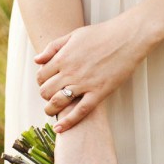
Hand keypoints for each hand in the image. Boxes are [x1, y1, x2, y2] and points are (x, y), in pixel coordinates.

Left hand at [35, 11, 148, 130]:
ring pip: (58, 103)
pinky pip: (80, 112)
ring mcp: (84, 84)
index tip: (47, 83)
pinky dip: (68, 122)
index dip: (41, 81)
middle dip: (45, 95)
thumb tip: (37, 60)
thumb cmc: (102, 34)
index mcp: (63, 58)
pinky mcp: (99, 92)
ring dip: (51, 110)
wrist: (127, 38)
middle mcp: (70, 72)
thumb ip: (53, 47)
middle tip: (50, 96)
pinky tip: (60, 129)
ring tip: (51, 111)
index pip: (41, 76)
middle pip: (46, 91)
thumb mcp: (73, 35)